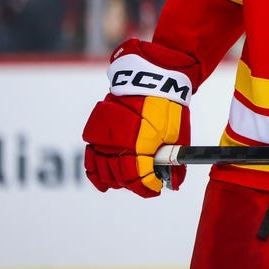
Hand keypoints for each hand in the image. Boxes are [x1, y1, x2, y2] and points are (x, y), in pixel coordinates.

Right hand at [82, 39, 198, 196]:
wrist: (151, 79)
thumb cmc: (168, 106)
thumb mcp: (178, 134)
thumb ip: (174, 161)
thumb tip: (174, 184)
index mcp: (141, 144)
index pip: (138, 178)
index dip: (147, 188)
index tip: (155, 190)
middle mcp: (119, 142)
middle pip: (120, 176)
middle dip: (133, 185)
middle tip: (144, 184)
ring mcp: (104, 136)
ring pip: (103, 170)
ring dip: (114, 181)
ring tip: (124, 184)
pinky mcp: (96, 130)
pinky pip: (90, 157)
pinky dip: (94, 172)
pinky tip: (102, 183)